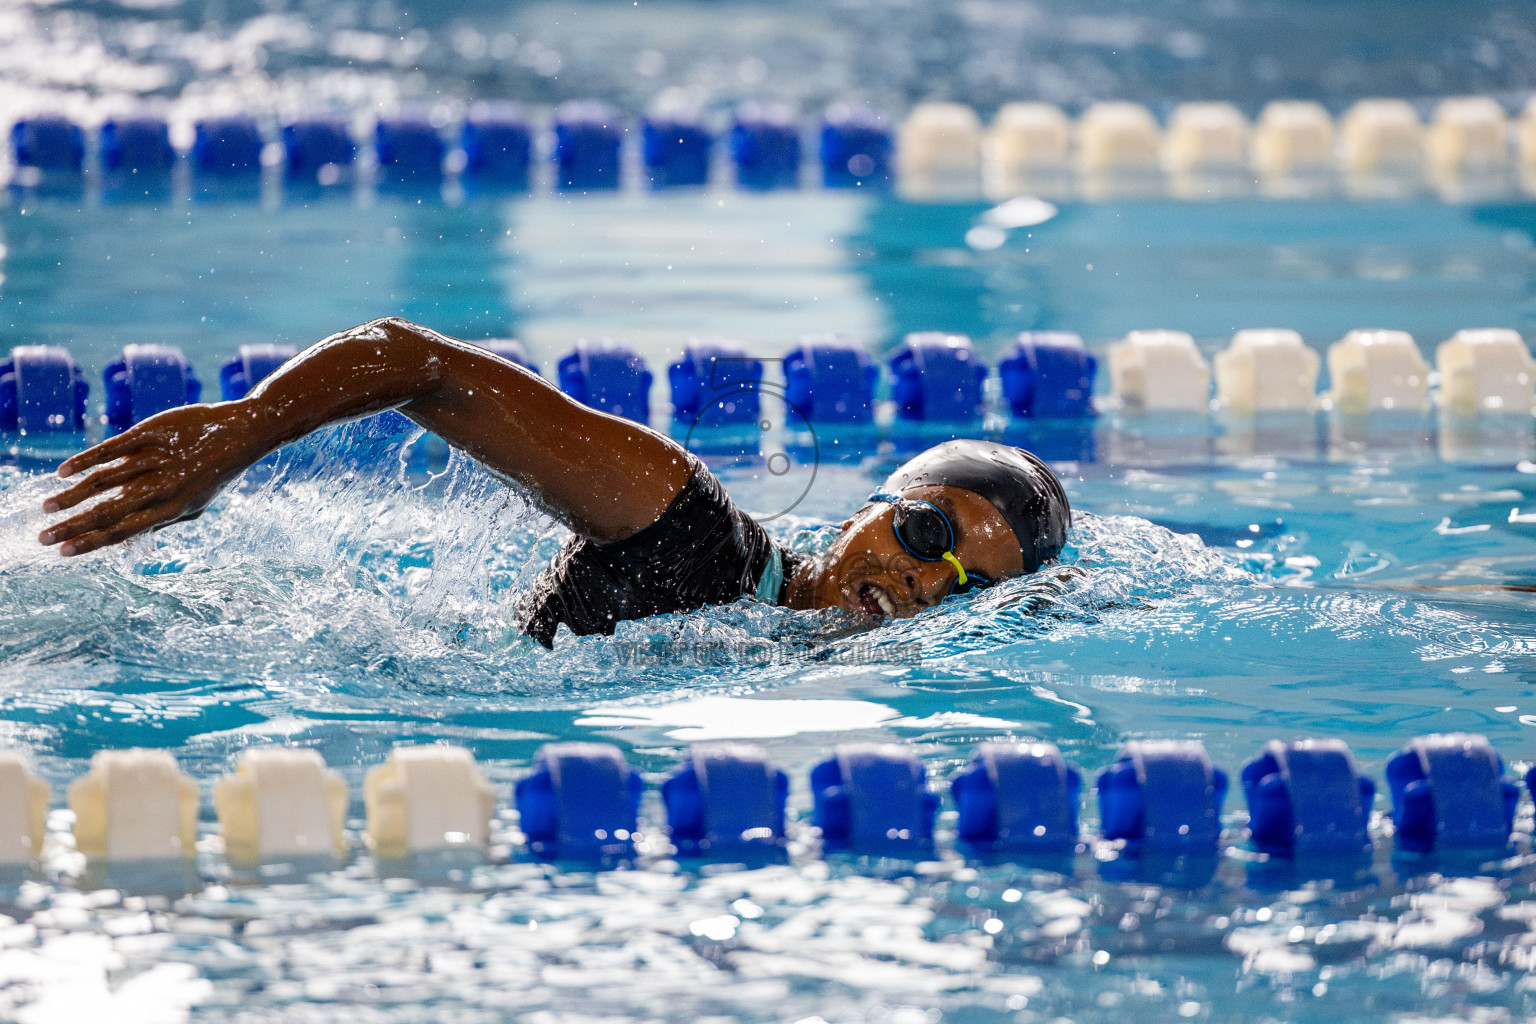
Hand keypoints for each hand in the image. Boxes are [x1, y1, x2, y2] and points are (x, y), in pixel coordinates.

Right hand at [39, 402, 267, 556]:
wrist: (242, 433)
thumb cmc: (214, 473)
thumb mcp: (195, 505)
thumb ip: (163, 521)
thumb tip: (130, 539)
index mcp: (172, 509)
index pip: (124, 531)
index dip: (92, 543)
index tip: (63, 553)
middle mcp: (161, 487)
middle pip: (109, 511)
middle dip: (72, 527)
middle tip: (42, 537)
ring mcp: (155, 459)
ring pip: (105, 481)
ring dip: (72, 496)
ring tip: (47, 507)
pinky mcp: (151, 433)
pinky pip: (112, 448)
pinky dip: (86, 460)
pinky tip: (63, 472)